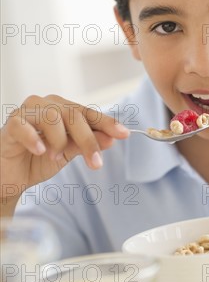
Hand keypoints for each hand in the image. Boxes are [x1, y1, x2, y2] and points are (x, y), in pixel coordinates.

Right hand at [1, 95, 129, 215]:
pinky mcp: (11, 125)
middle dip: (88, 140)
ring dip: (60, 141)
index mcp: (63, 110)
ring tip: (55, 158)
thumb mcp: (68, 154)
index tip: (124, 134)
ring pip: (53, 117)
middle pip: (74, 115)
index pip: (89, 113)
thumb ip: (86, 144)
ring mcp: (27, 112)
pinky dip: (35, 138)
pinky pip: (24, 126)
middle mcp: (46, 105)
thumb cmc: (37, 160)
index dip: (107, 123)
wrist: (10, 176)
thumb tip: (112, 138)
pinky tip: (41, 151)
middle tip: (96, 163)